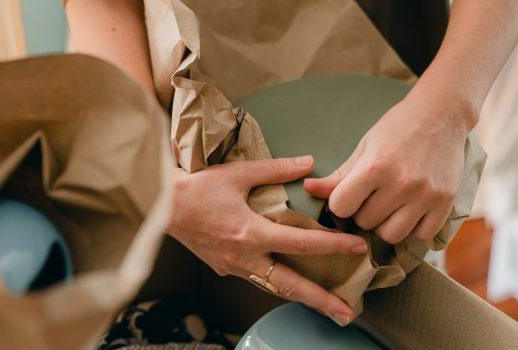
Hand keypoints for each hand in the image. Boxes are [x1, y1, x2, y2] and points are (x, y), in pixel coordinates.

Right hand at [168, 156, 367, 324]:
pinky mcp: (223, 267)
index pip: (302, 244)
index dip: (333, 246)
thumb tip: (308, 164)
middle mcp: (244, 258)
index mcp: (251, 233)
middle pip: (291, 286)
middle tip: (347, 314)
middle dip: (321, 301)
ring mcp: (232, 267)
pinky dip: (277, 284)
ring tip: (326, 306)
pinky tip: (290, 284)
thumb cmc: (197, 188)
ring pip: (274, 287)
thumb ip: (276, 170)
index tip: (357, 248)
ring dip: (301, 297)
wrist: (160, 206)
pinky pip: (257, 279)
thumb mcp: (238, 173)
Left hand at [303, 92, 472, 243]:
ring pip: (391, 235)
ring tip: (389, 206)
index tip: (348, 194)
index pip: (341, 207)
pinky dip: (412, 228)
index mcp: (375, 166)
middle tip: (372, 196)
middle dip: (363, 212)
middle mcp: (401, 183)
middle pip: (365, 222)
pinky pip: (421, 235)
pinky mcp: (445, 202)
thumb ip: (338, 175)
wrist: (442, 114)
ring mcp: (426, 195)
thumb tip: (307, 189)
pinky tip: (410, 211)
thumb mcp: (364, 147)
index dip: (340, 203)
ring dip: (385, 224)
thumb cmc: (398, 128)